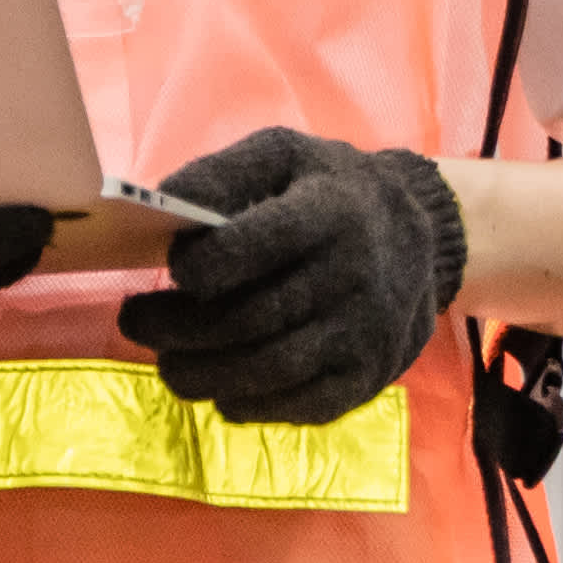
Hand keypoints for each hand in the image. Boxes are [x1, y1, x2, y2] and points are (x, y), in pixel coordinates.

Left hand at [116, 129, 462, 427]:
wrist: (426, 238)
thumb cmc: (332, 193)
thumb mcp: (285, 157)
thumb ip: (222, 174)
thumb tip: (160, 203)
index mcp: (331, 212)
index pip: (259, 243)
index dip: (205, 263)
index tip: (176, 269)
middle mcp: (355, 275)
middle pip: (251, 317)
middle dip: (178, 328)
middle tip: (136, 323)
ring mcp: (365, 333)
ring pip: (269, 369)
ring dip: (202, 375)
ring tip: (168, 363)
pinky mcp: (368, 377)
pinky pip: (300, 405)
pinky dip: (249, 405)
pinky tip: (220, 389)